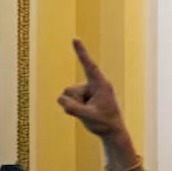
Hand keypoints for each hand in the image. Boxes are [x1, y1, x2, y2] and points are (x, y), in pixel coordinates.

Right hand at [59, 40, 142, 170]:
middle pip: (71, 90)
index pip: (89, 66)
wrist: (111, 131)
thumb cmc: (105, 123)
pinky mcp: (82, 96)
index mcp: (101, 85)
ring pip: (67, 96)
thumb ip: (73, 108)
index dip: (82, 53)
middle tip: (91, 113)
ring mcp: (87, 90)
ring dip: (74, 107)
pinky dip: (72, 109)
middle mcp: (93, 85)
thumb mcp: (88, 117)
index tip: (75, 39)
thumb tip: (60, 99)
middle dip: (74, 103)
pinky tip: (86, 113)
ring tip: (90, 113)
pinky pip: (66, 101)